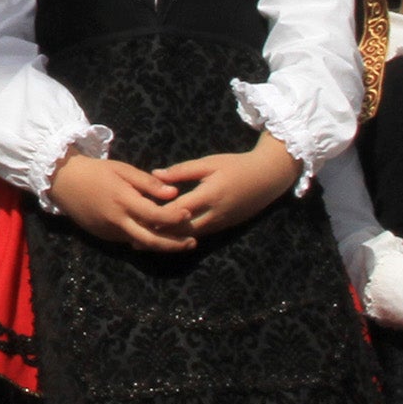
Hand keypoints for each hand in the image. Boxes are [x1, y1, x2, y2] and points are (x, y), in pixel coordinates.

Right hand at [46, 154, 193, 252]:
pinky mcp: (103, 236)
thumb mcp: (123, 170)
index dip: (174, 217)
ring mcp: (109, 231)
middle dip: (174, 244)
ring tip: (181, 242)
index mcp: (123, 201)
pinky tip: (156, 236)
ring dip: (161, 244)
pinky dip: (144, 240)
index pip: (155, 215)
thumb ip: (148, 183)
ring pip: (140, 243)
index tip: (188, 213)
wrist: (63, 182)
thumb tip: (173, 193)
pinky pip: (128, 240)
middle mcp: (117, 220)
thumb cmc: (96, 171)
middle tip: (192, 242)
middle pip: (150, 240)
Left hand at [151, 136, 301, 236]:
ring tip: (145, 240)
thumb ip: (182, 171)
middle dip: (159, 234)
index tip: (136, 216)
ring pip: (190, 236)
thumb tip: (155, 174)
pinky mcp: (224, 228)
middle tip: (134, 236)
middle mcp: (215, 214)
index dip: (157, 216)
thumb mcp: (209, 163)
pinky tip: (167, 237)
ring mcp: (221, 224)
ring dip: (169, 239)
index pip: (178, 211)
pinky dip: (183, 237)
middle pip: (182, 230)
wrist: (268, 178)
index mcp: (209, 195)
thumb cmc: (236, 165)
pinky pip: (200, 235)